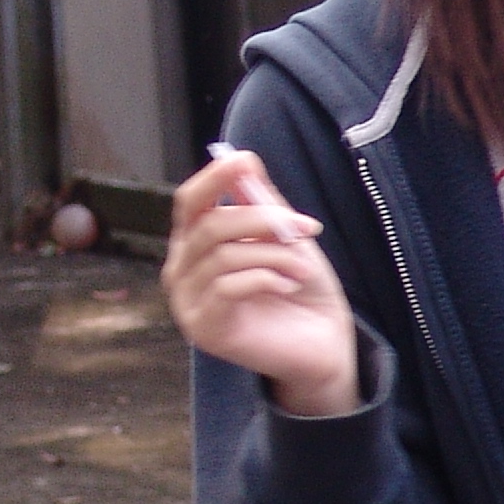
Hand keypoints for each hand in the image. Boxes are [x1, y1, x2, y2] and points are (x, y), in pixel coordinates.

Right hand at [162, 149, 358, 417]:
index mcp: (195, 243)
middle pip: (210, 226)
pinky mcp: (203, 329)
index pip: (189, 202)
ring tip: (304, 268)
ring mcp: (187, 302)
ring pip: (224, 257)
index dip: (214, 177)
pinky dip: (267, 279)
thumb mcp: (285, 236)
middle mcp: (181, 270)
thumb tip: (242, 158)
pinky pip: (228, 288)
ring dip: (275, 256)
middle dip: (263, 220)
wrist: (322, 345)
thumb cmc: (300, 288)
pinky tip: (288, 286)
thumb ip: (261, 201)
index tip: (246, 160)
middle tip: (306, 228)